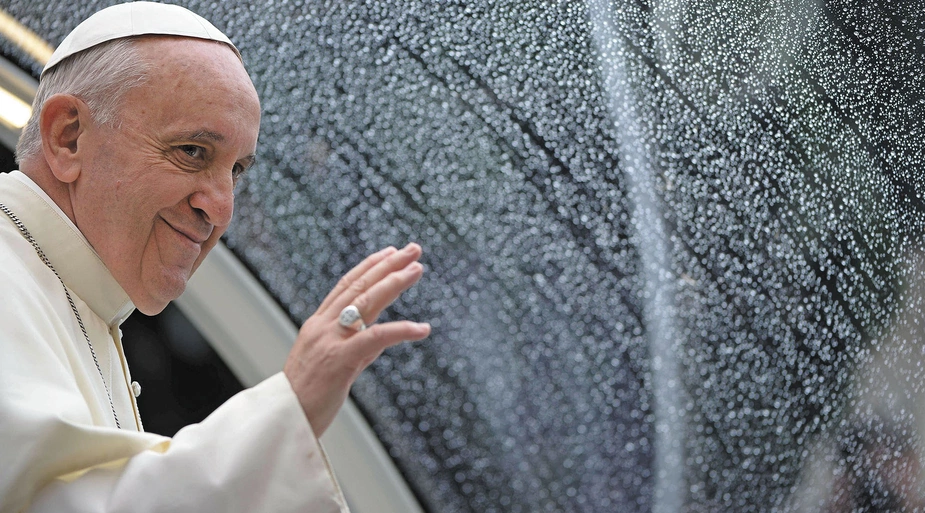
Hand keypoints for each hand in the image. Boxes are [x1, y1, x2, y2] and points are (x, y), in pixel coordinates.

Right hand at [283, 243, 430, 436]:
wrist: (283, 422)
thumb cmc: (306, 398)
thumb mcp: (329, 364)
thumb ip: (353, 347)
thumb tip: (379, 337)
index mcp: (317, 325)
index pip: (345, 286)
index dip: (369, 266)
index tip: (390, 252)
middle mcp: (322, 327)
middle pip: (359, 286)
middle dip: (388, 265)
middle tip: (414, 250)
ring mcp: (329, 341)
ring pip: (366, 302)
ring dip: (394, 283)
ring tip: (417, 269)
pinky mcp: (339, 361)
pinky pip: (375, 337)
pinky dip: (401, 330)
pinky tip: (422, 328)